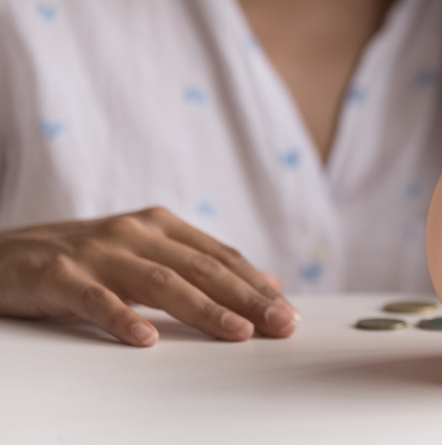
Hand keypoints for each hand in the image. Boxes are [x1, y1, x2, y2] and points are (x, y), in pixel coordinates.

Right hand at [0, 207, 299, 345]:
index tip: (289, 312)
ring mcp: (97, 253)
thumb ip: (200, 266)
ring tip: (237, 332)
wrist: (3, 255)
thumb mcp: (145, 254)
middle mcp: (134, 233)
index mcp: (160, 225)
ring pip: (160, 283)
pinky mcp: (59, 276)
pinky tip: (145, 340)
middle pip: (201, 269)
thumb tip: (265, 283)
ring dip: (204, 309)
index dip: (257, 285)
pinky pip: (96, 300)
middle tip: (281, 323)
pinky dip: (122, 319)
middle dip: (247, 298)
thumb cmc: (83, 260)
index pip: (220, 257)